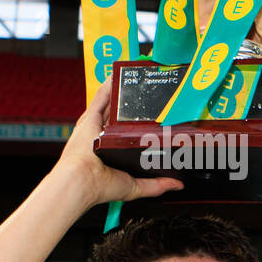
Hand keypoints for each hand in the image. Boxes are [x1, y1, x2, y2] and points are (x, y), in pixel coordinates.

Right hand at [56, 79, 184, 208]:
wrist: (83, 180)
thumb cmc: (102, 186)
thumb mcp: (137, 186)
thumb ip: (157, 184)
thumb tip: (178, 184)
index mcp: (110, 152)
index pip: (125, 135)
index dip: (136, 125)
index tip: (151, 117)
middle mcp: (101, 138)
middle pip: (118, 117)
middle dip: (131, 106)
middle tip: (147, 94)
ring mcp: (95, 126)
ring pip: (110, 104)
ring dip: (121, 92)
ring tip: (135, 80)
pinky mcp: (89, 118)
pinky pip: (100, 97)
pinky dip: (108, 85)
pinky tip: (117, 75)